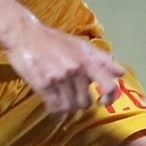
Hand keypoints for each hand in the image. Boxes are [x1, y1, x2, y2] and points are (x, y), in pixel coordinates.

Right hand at [1, 20, 126, 116]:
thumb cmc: (53, 40)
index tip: (102, 101)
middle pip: (85, 102)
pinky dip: (53, 110)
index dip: (109, 98)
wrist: (24, 34)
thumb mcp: (80, 46)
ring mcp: (60, 78)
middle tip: (73, 98)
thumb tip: (121, 73)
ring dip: (65, 108)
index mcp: (88, 60)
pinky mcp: (43, 84)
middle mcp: (76, 70)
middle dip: (79, 103)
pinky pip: (54, 106)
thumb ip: (102, 60)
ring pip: (69, 106)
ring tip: (60, 101)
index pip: (109, 85)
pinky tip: (51, 105)